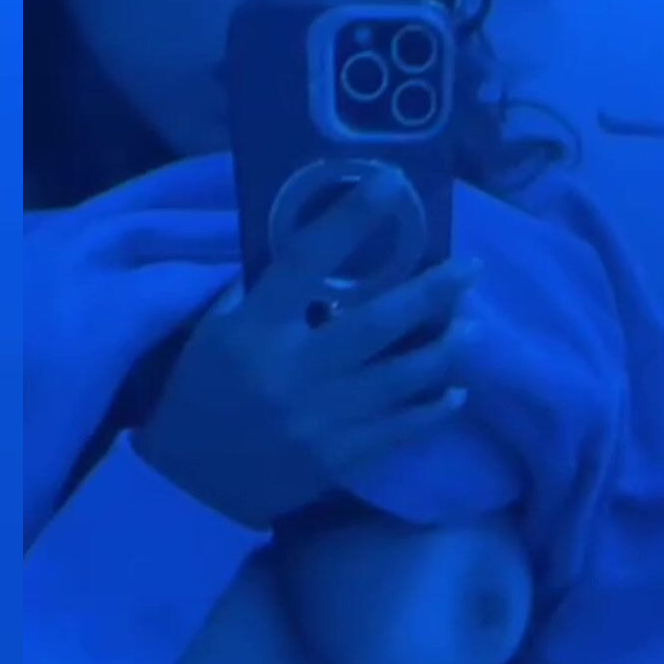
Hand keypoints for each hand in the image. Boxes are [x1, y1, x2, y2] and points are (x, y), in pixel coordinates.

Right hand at [132, 176, 479, 528]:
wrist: (188, 480)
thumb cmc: (203, 388)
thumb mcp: (217, 330)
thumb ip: (265, 292)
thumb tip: (325, 248)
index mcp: (255, 329)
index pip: (306, 260)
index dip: (350, 219)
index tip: (390, 183)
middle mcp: (291, 372)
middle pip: (376, 324)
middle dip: (431, 293)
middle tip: (471, 269)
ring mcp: (318, 421)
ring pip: (400, 380)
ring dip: (445, 351)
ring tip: (474, 328)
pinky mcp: (337, 460)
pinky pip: (399, 431)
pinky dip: (433, 410)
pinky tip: (456, 391)